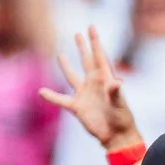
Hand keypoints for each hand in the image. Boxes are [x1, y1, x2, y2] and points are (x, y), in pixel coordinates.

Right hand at [40, 26, 142, 152]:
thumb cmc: (122, 120)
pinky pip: (61, 100)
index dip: (96, 42)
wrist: (117, 137)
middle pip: (87, 61)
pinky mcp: (77, 107)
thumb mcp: (120, 106)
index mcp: (106, 80)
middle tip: (78, 33)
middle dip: (83, 48)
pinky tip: (41, 91)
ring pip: (72, 77)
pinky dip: (51, 96)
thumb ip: (116, 93)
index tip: (92, 27)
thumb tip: (117, 82)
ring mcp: (85, 94)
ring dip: (66, 66)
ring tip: (60, 54)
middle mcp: (94, 84)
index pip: (99, 57)